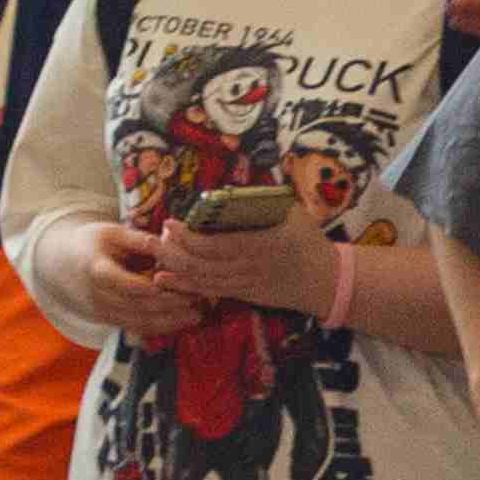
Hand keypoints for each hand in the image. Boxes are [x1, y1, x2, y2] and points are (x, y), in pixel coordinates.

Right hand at [73, 224, 208, 342]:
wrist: (61, 264)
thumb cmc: (91, 243)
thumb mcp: (111, 232)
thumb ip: (139, 239)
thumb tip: (167, 241)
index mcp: (96, 270)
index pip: (127, 285)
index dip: (156, 287)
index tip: (183, 282)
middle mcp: (97, 295)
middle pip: (138, 306)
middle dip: (171, 304)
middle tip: (200, 298)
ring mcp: (102, 311)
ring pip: (139, 322)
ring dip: (170, 320)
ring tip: (197, 314)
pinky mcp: (108, 320)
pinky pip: (137, 328)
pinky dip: (161, 327)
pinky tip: (182, 322)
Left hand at [154, 210, 331, 317]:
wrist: (327, 280)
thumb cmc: (309, 241)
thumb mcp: (292, 213)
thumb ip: (263, 200)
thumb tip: (232, 184)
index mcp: (260, 245)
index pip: (214, 245)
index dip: (187, 237)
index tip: (170, 223)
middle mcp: (248, 268)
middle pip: (200, 265)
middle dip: (171, 252)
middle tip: (151, 238)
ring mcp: (244, 285)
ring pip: (201, 281)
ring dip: (173, 269)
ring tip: (154, 254)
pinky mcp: (242, 295)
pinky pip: (209, 292)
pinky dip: (184, 286)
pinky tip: (164, 279)